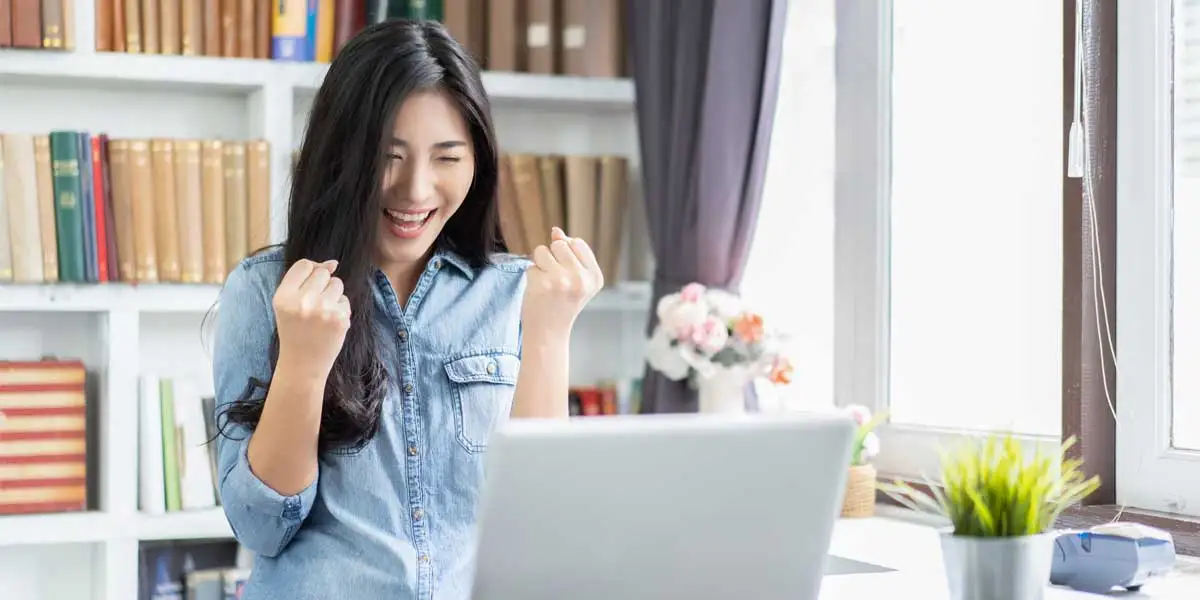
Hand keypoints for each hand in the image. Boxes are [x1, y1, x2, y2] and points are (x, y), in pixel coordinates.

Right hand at [272, 259, 350, 376]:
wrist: (303, 364)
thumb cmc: (295, 331)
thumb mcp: (287, 305)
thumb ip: (304, 280)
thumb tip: (332, 262)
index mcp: (283, 297)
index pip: (304, 265)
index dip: (310, 272)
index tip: (309, 287)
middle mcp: (302, 301)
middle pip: (322, 273)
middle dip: (322, 285)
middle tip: (314, 306)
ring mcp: (323, 310)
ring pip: (337, 284)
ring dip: (333, 295)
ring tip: (322, 314)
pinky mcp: (340, 318)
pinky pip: (345, 300)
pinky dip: (340, 309)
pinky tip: (329, 323)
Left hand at [523, 227, 604, 334]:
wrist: (549, 332)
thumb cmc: (562, 303)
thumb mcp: (576, 279)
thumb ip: (570, 253)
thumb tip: (556, 231)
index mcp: (595, 277)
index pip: (577, 243)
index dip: (567, 254)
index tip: (568, 275)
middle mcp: (581, 278)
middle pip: (560, 244)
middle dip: (553, 258)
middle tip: (556, 282)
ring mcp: (562, 280)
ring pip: (542, 251)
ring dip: (540, 265)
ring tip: (547, 285)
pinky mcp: (542, 284)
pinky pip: (531, 266)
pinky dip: (532, 277)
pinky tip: (539, 292)